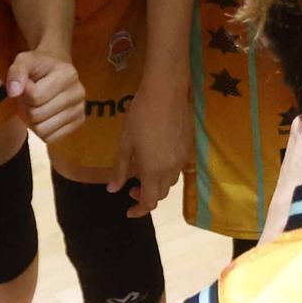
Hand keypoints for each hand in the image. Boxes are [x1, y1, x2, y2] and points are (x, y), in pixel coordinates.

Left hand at [7, 50, 84, 143]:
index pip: (34, 96)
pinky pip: (50, 138)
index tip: (25, 85)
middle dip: (26, 108)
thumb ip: (16, 73)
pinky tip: (43, 116)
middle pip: (37, 115)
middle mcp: (78, 92)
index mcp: (67, 74)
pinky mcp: (78, 122)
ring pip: (42, 130)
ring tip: (35, 106)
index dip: (22, 94)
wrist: (55, 69)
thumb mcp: (24, 61)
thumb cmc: (37, 66)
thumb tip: (14, 93)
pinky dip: (40, 130)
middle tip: (28, 98)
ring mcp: (80, 109)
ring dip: (31, 121)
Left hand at [109, 76, 189, 217]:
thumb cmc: (140, 116)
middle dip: (146, 196)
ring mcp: (182, 158)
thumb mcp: (125, 143)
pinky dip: (165, 171)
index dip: (139, 210)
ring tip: (143, 171)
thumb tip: (113, 190)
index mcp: (153, 170)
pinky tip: (156, 157)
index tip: (128, 210)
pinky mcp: (188, 147)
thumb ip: (120, 169)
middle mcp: (171, 169)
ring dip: (157, 184)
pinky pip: (177, 168)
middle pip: (161, 194)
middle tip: (131, 187)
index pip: (149, 201)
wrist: (166, 92)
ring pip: (171, 181)